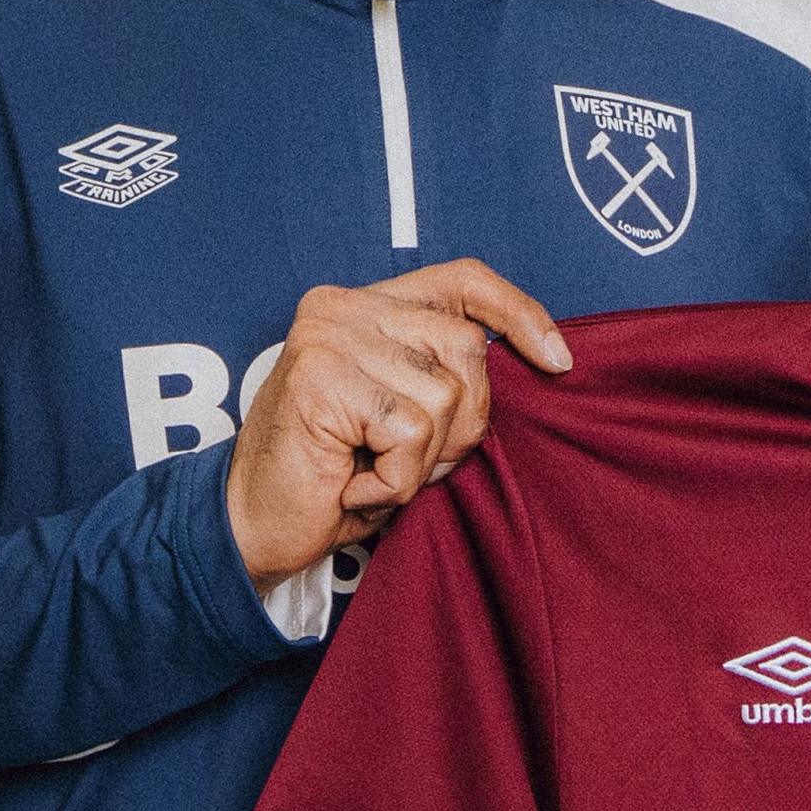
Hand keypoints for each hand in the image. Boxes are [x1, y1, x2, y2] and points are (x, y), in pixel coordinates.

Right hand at [225, 259, 573, 588]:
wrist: (252, 530)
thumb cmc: (334, 479)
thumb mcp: (404, 417)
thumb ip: (446, 377)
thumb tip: (541, 363)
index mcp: (367, 306)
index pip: (463, 280)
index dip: (518, 312)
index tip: (558, 361)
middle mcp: (342, 307)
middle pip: (467, 348)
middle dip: (462, 423)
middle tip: (408, 463)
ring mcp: (328, 337)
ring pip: (444, 395)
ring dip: (423, 460)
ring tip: (371, 474)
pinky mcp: (321, 378)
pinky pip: (410, 433)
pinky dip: (395, 480)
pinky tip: (353, 488)